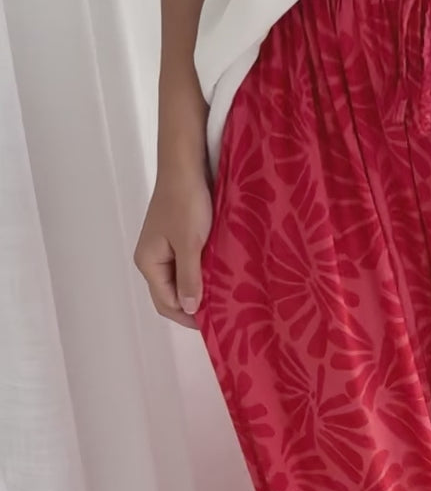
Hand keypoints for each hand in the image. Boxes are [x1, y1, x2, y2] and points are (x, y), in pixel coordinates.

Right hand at [133, 164, 213, 329]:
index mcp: (148, 263)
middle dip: (193, 306)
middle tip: (221, 315)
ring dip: (198, 290)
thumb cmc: (186, 203)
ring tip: (222, 299)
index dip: (188, 317)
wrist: (186, 166)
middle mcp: (152, 259)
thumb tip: (189, 308)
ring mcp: (163, 249)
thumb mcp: (190, 244)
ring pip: (180, 280)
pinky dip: (200, 274)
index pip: (166, 303)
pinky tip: (217, 277)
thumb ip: (189, 278)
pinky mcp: (176, 239)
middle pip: (170, 294)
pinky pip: (186, 265)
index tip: (214, 323)